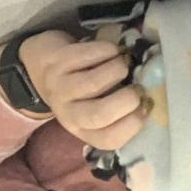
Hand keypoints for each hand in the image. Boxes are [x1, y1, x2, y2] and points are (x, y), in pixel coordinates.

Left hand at [0, 31, 145, 149]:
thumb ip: (120, 111)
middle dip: (126, 100)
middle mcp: (68, 113)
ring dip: (118, 70)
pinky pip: (86, 56)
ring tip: (125, 64)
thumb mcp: (96, 106)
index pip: (109, 139)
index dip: (132, 125)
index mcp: (83, 129)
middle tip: (137, 87)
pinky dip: (107, 50)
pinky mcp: (55, 62)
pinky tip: (113, 50)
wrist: (39, 66)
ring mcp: (59, 87)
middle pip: (98, 115)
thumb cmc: (81, 88)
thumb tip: (151, 100)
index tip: (146, 106)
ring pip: (92, 83)